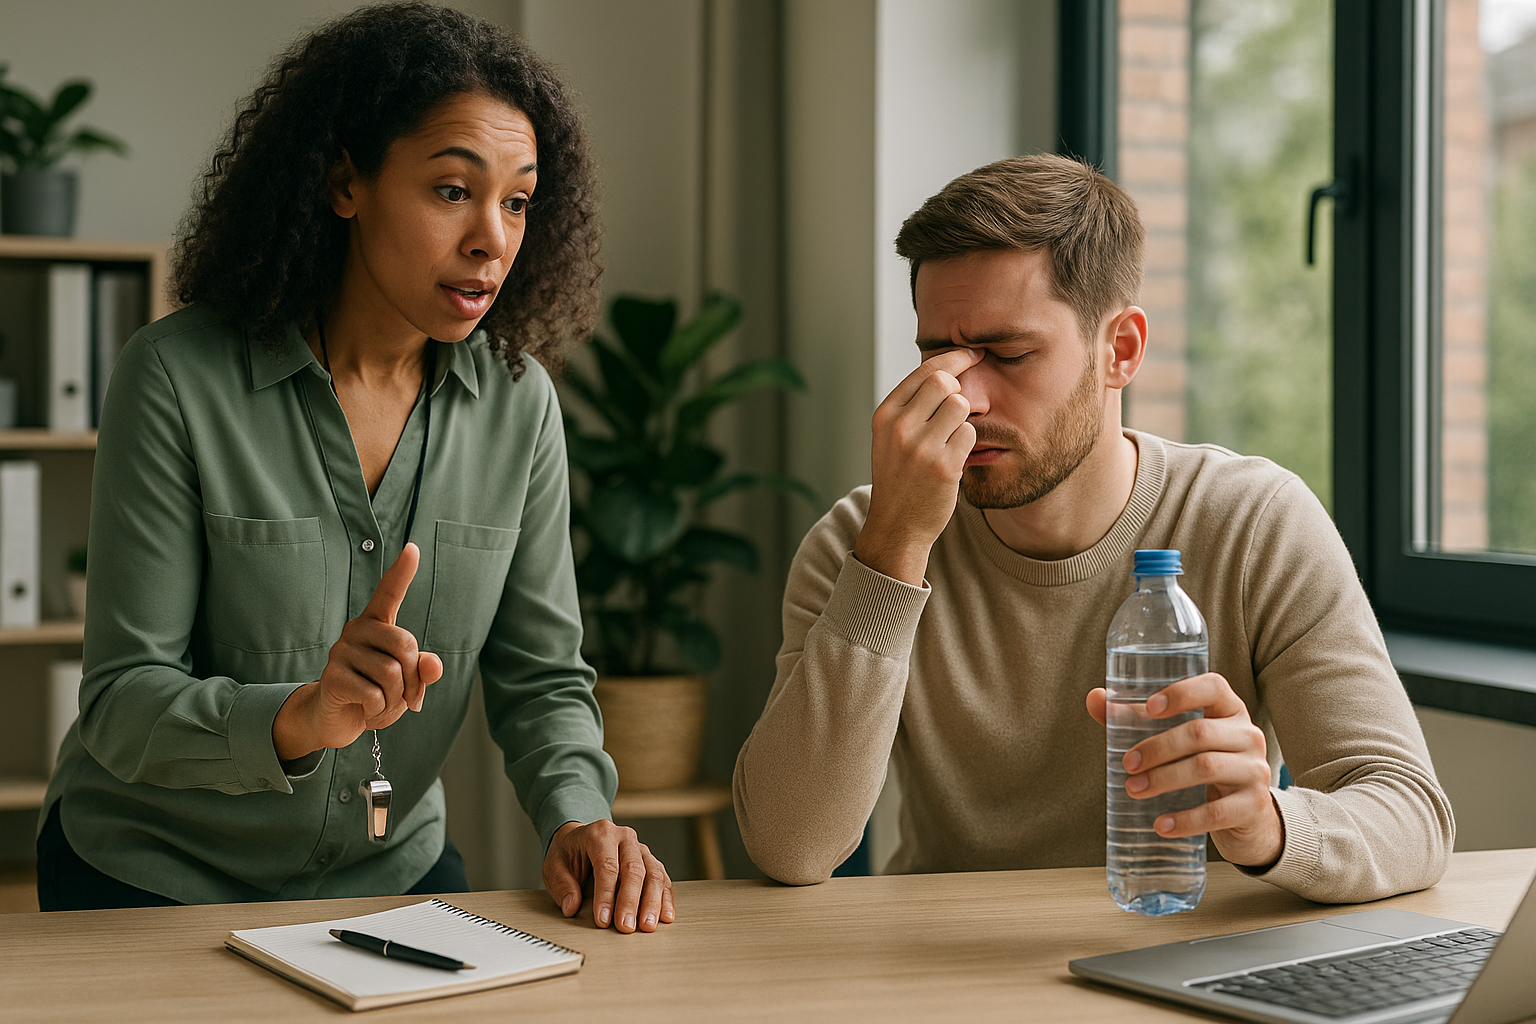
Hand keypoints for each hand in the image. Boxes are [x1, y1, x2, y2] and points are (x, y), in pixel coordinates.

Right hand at [272, 542, 444, 759]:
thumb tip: (432, 666)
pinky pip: (374, 695)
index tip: (413, 548)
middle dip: (412, 679)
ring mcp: (341, 652)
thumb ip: (423, 670)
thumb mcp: (407, 682)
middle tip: (403, 695)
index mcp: (376, 624)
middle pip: (405, 645)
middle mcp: (356, 630)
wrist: (338, 720)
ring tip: (380, 702)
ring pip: (391, 674)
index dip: (402, 572)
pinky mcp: (331, 676)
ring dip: (395, 698)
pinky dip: (378, 710)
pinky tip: (366, 710)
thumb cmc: (377, 693)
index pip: (389, 593)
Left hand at [543, 820, 674, 933]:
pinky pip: (663, 879)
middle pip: (634, 869)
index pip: (607, 866)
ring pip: (654, 874)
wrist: (580, 838)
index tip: (603, 920)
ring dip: (653, 902)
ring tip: (647, 926)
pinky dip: (665, 899)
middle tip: (626, 927)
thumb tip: (571, 906)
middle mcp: (625, 837)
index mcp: (601, 834)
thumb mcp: (554, 866)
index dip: (606, 895)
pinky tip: (664, 916)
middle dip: (631, 901)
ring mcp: (641, 848)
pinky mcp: (651, 861)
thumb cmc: (569, 852)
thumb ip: (562, 885)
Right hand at [854, 347, 984, 584]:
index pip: (925, 370)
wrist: (897, 524)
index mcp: (885, 415)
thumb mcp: (890, 436)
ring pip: (962, 406)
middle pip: (945, 382)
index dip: (955, 358)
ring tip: (950, 439)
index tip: (973, 354)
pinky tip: (954, 457)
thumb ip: (911, 404)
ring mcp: (921, 447)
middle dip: (959, 390)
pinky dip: (967, 443)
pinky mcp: (944, 466)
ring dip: (964, 419)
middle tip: (958, 408)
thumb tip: (948, 368)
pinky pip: (970, 434)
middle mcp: (900, 427)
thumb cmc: (899, 475)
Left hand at [1086, 673, 1283, 868]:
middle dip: (1157, 748)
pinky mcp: (1253, 807)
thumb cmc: (1202, 763)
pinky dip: (1185, 820)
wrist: (1246, 814)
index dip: (1182, 693)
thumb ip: (1136, 718)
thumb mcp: (1178, 738)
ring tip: (1133, 790)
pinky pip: (1217, 812)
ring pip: (1207, 768)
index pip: (1214, 687)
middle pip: (1200, 733)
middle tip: (1127, 765)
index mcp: (1229, 710)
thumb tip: (1094, 698)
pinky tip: (1161, 824)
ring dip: (1164, 779)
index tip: (1149, 708)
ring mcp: (1255, 771)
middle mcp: (1248, 735)